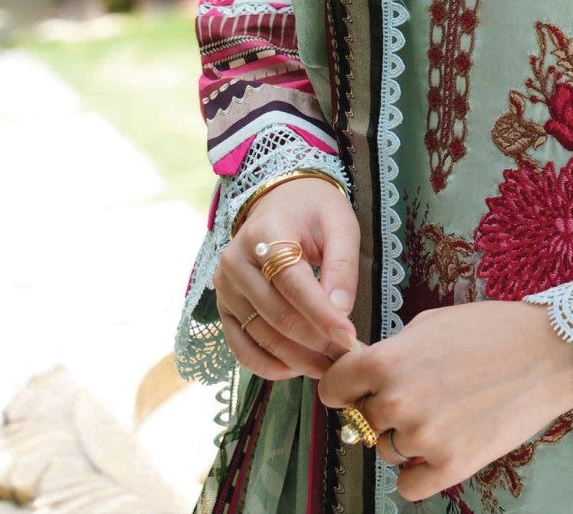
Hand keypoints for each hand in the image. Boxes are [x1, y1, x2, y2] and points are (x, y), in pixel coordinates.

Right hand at [213, 177, 360, 380]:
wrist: (279, 202)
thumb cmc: (314, 212)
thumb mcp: (339, 224)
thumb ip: (342, 265)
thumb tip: (341, 312)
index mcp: (266, 232)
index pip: (294, 284)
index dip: (322, 315)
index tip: (350, 338)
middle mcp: (236, 261)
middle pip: (277, 315)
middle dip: (315, 342)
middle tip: (346, 358)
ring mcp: (224, 287)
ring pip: (260, 335)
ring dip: (296, 359)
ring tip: (328, 367)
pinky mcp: (223, 307)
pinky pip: (240, 346)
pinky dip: (267, 365)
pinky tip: (296, 370)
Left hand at [317, 299, 572, 500]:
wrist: (548, 351)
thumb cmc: (490, 329)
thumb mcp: (429, 325)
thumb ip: (391, 352)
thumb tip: (361, 374)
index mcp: (387, 361)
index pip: (333, 389)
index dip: (344, 389)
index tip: (356, 391)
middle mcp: (397, 401)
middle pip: (364, 422)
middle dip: (384, 411)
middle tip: (422, 395)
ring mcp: (423, 437)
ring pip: (389, 451)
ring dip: (407, 438)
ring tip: (446, 412)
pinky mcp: (451, 467)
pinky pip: (409, 485)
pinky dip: (420, 472)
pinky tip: (444, 446)